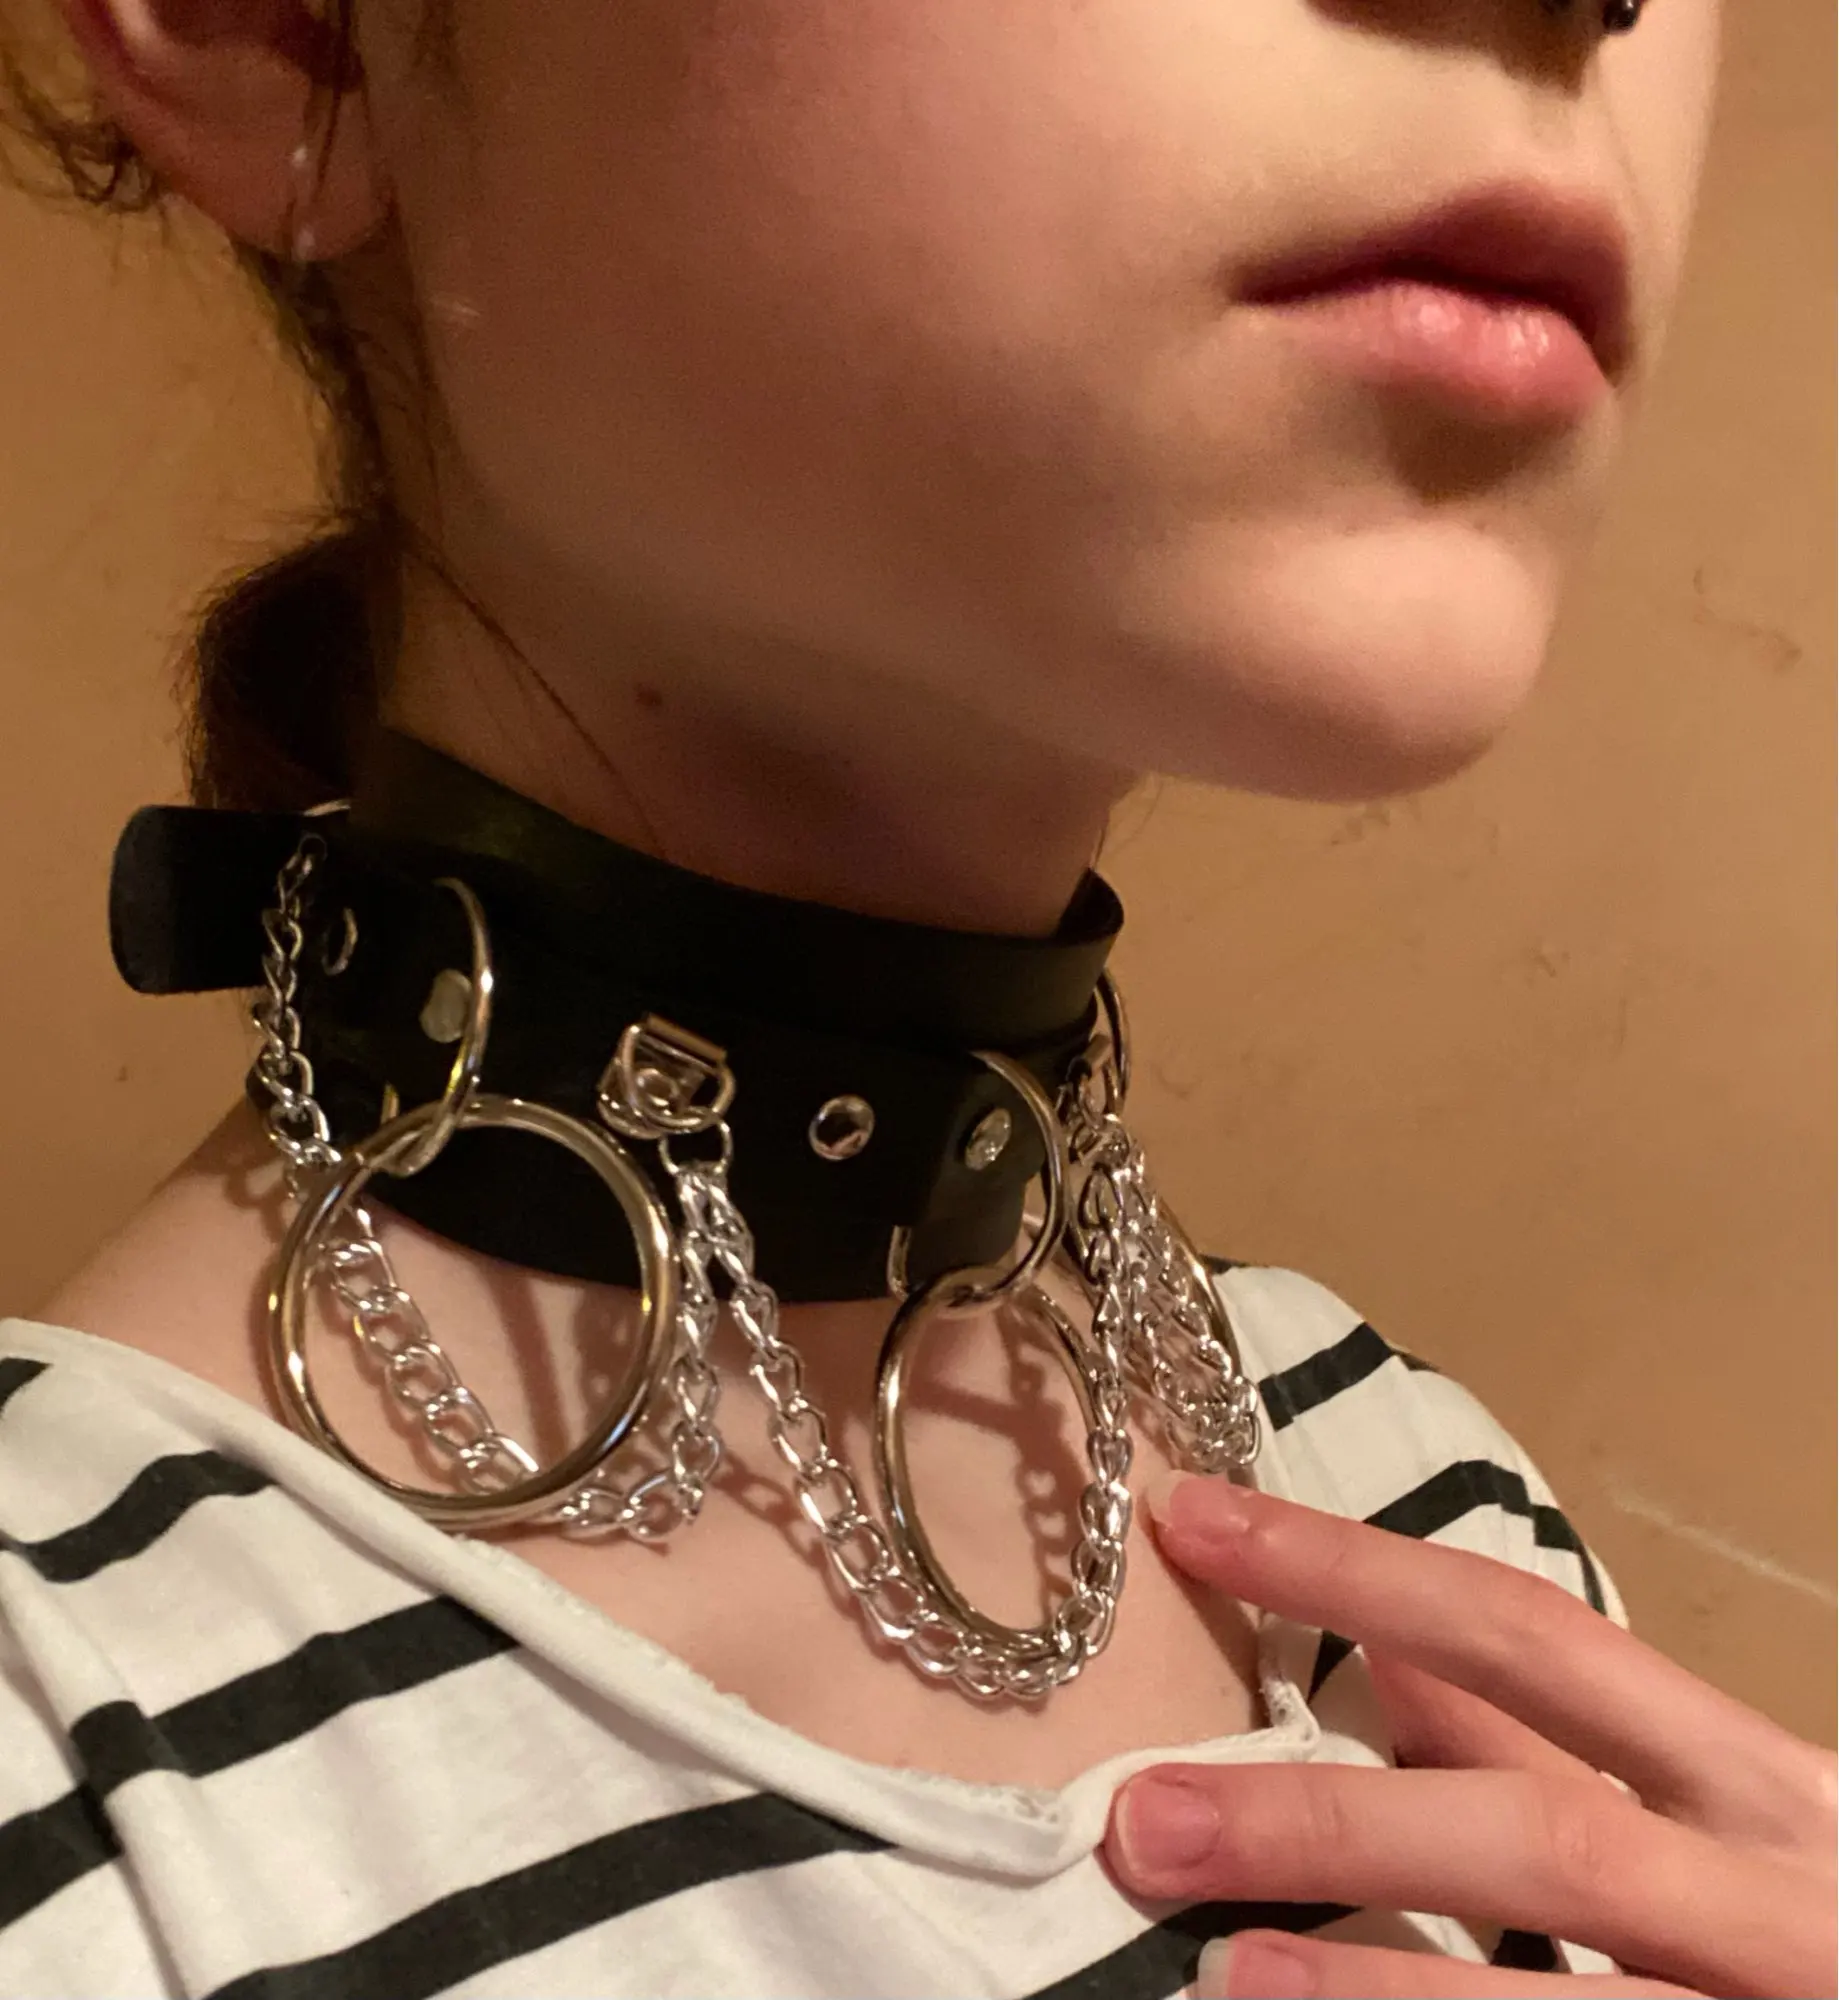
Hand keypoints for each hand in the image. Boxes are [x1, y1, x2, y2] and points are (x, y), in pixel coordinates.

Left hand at [1103, 1478, 1835, 1997]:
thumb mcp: (1724, 1815)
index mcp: (1750, 1781)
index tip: (1195, 1520)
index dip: (1353, 1569)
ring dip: (1378, 1995)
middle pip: (1540, 1835)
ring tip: (1222, 1978)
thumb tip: (1391, 1661)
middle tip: (1145, 1820)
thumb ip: (1556, 1747)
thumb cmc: (1828, 1922)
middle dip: (1334, 1823)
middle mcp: (1772, 1896)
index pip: (1529, 1633)